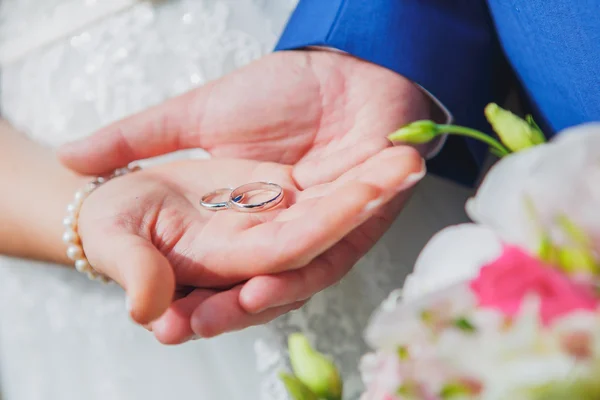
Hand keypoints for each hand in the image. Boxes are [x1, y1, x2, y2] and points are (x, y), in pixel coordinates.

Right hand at [61, 50, 430, 341]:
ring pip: (299, 271)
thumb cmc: (276, 90)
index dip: (187, 299)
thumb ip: (139, 137)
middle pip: (253, 284)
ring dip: (274, 292)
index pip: (210, 273)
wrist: (343, 66)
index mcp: (238, 221)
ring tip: (246, 301)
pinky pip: (345, 246)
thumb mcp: (196, 114)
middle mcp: (276, 233)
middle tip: (194, 324)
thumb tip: (70, 159)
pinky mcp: (363, 218)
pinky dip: (322, 258)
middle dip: (227, 310)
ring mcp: (320, 228)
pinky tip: (294, 266)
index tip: (162, 318)